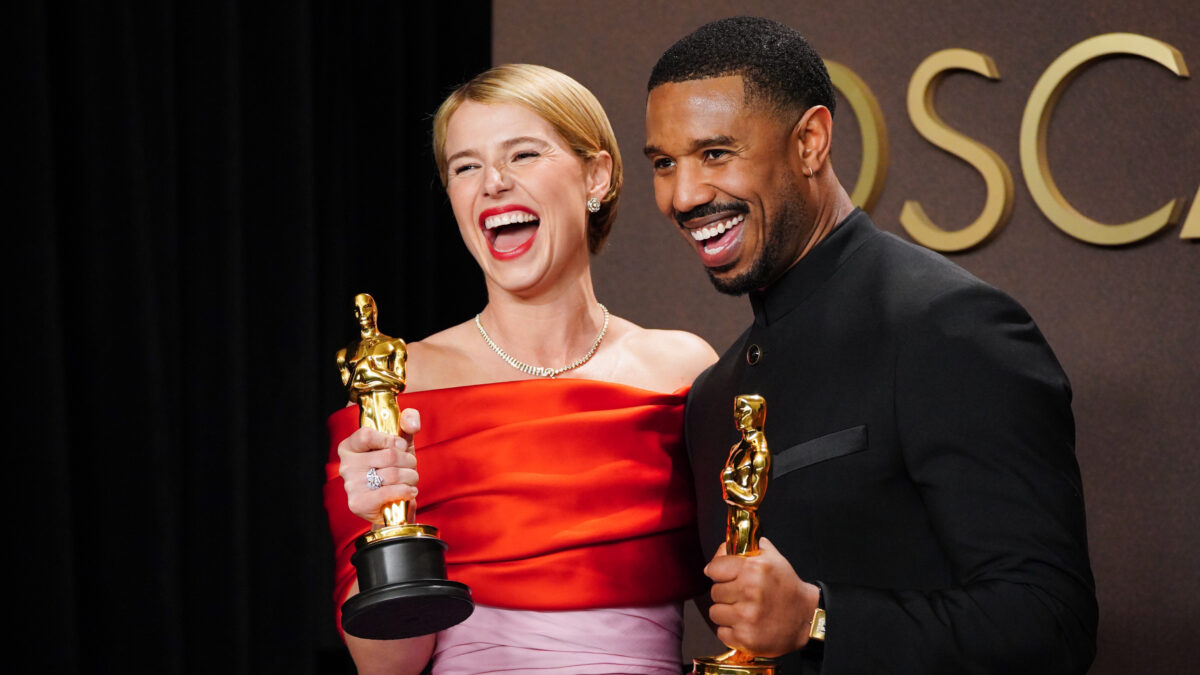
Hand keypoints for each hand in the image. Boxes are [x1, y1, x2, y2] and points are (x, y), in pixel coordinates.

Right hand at [337, 408, 420, 523]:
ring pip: (392, 474)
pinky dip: (407, 491)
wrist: (394, 505)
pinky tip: (409, 491)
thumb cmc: (395, 470)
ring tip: (410, 480)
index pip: (366, 435)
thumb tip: (411, 424)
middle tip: (410, 467)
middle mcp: (346, 466)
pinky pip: (389, 492)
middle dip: (409, 461)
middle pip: (388, 455)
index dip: (390, 439)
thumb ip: (407, 423)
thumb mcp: (401, 443)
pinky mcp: (358, 503)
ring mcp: (350, 486)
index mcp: (350, 447)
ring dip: (411, 477)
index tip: (400, 446)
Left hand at [705, 537, 820, 656]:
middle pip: (715, 591)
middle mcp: (749, 592)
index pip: (715, 568)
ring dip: (726, 612)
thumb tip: (725, 547)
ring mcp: (746, 617)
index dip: (717, 571)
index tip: (720, 575)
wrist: (806, 618)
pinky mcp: (745, 638)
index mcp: (754, 569)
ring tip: (743, 611)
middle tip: (740, 595)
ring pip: (714, 612)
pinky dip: (730, 630)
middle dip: (725, 593)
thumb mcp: (774, 559)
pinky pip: (721, 632)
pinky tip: (745, 625)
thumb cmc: (788, 588)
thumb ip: (751, 548)